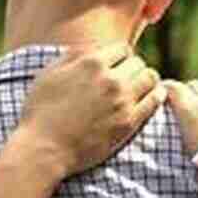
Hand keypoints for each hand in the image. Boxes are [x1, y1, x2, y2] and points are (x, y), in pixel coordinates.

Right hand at [17, 43, 165, 175]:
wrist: (45, 148)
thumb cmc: (41, 110)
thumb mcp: (49, 74)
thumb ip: (72, 56)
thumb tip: (92, 48)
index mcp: (92, 63)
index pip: (122, 49)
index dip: (119, 56)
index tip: (116, 64)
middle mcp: (111, 79)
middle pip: (138, 62)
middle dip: (132, 67)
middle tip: (126, 77)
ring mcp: (122, 102)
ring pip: (150, 78)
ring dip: (146, 79)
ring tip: (139, 85)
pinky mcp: (129, 123)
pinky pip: (154, 101)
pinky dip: (156, 95)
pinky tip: (152, 96)